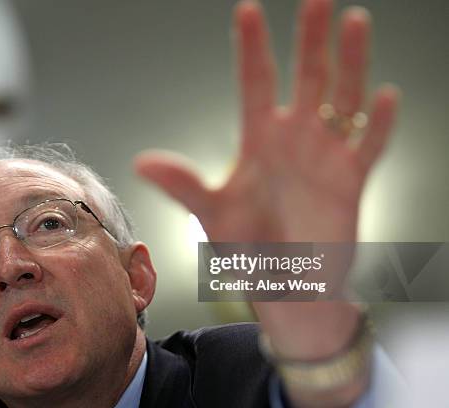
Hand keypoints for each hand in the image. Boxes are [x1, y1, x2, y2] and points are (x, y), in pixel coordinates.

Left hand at [135, 0, 398, 243]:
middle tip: (317, 0)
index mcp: (258, 141)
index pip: (254, 82)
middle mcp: (293, 140)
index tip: (248, 10)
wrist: (285, 287)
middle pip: (304, 77)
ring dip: (350, 63)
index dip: (251, 47)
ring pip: (342, 99)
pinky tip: (384, 98)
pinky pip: (370, 145)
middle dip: (310, 39)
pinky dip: (379, 124)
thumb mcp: (213, 214)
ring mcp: (325, 156)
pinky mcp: (352, 180)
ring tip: (353, 23)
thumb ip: (185, 185)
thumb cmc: (247, 251)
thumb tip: (141, 163)